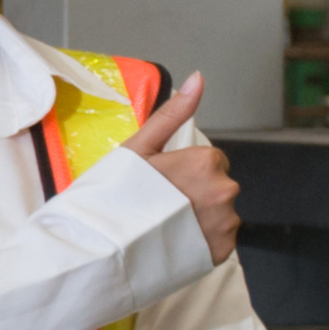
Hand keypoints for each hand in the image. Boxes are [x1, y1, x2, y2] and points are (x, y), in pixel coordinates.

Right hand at [126, 67, 242, 260]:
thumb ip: (173, 114)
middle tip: (159, 207)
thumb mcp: (139, 148)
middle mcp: (225, 191)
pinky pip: (219, 240)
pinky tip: (174, 243)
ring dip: (200, 219)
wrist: (102, 249)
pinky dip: (201, 241)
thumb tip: (198, 77)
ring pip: (220, 214)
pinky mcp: (222, 252)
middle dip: (196, 195)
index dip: (185, 171)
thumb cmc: (114, 195)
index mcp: (207, 162)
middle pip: (217, 187)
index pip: (211, 161)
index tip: (161, 184)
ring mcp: (226, 224)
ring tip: (164, 228)